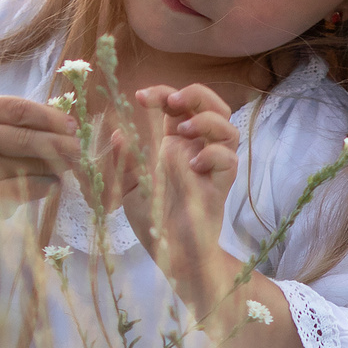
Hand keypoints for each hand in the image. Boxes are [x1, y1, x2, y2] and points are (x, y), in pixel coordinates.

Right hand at [0, 95, 80, 218]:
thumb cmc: (0, 151)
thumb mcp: (11, 129)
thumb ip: (35, 124)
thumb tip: (71, 129)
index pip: (20, 110)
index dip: (50, 118)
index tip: (73, 126)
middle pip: (23, 138)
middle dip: (57, 144)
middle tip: (78, 149)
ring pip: (25, 166)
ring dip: (53, 167)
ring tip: (68, 166)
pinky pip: (22, 188)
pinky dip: (44, 186)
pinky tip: (55, 183)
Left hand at [127, 84, 239, 293]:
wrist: (170, 254)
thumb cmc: (153, 219)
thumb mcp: (130, 187)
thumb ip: (126, 160)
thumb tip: (117, 132)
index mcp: (175, 144)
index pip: (178, 106)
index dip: (164, 93)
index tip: (139, 96)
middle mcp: (198, 149)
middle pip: (213, 106)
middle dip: (196, 95)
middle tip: (173, 101)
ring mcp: (212, 167)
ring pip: (229, 128)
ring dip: (207, 121)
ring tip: (182, 131)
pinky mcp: (221, 186)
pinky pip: (230, 161)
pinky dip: (214, 155)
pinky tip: (194, 165)